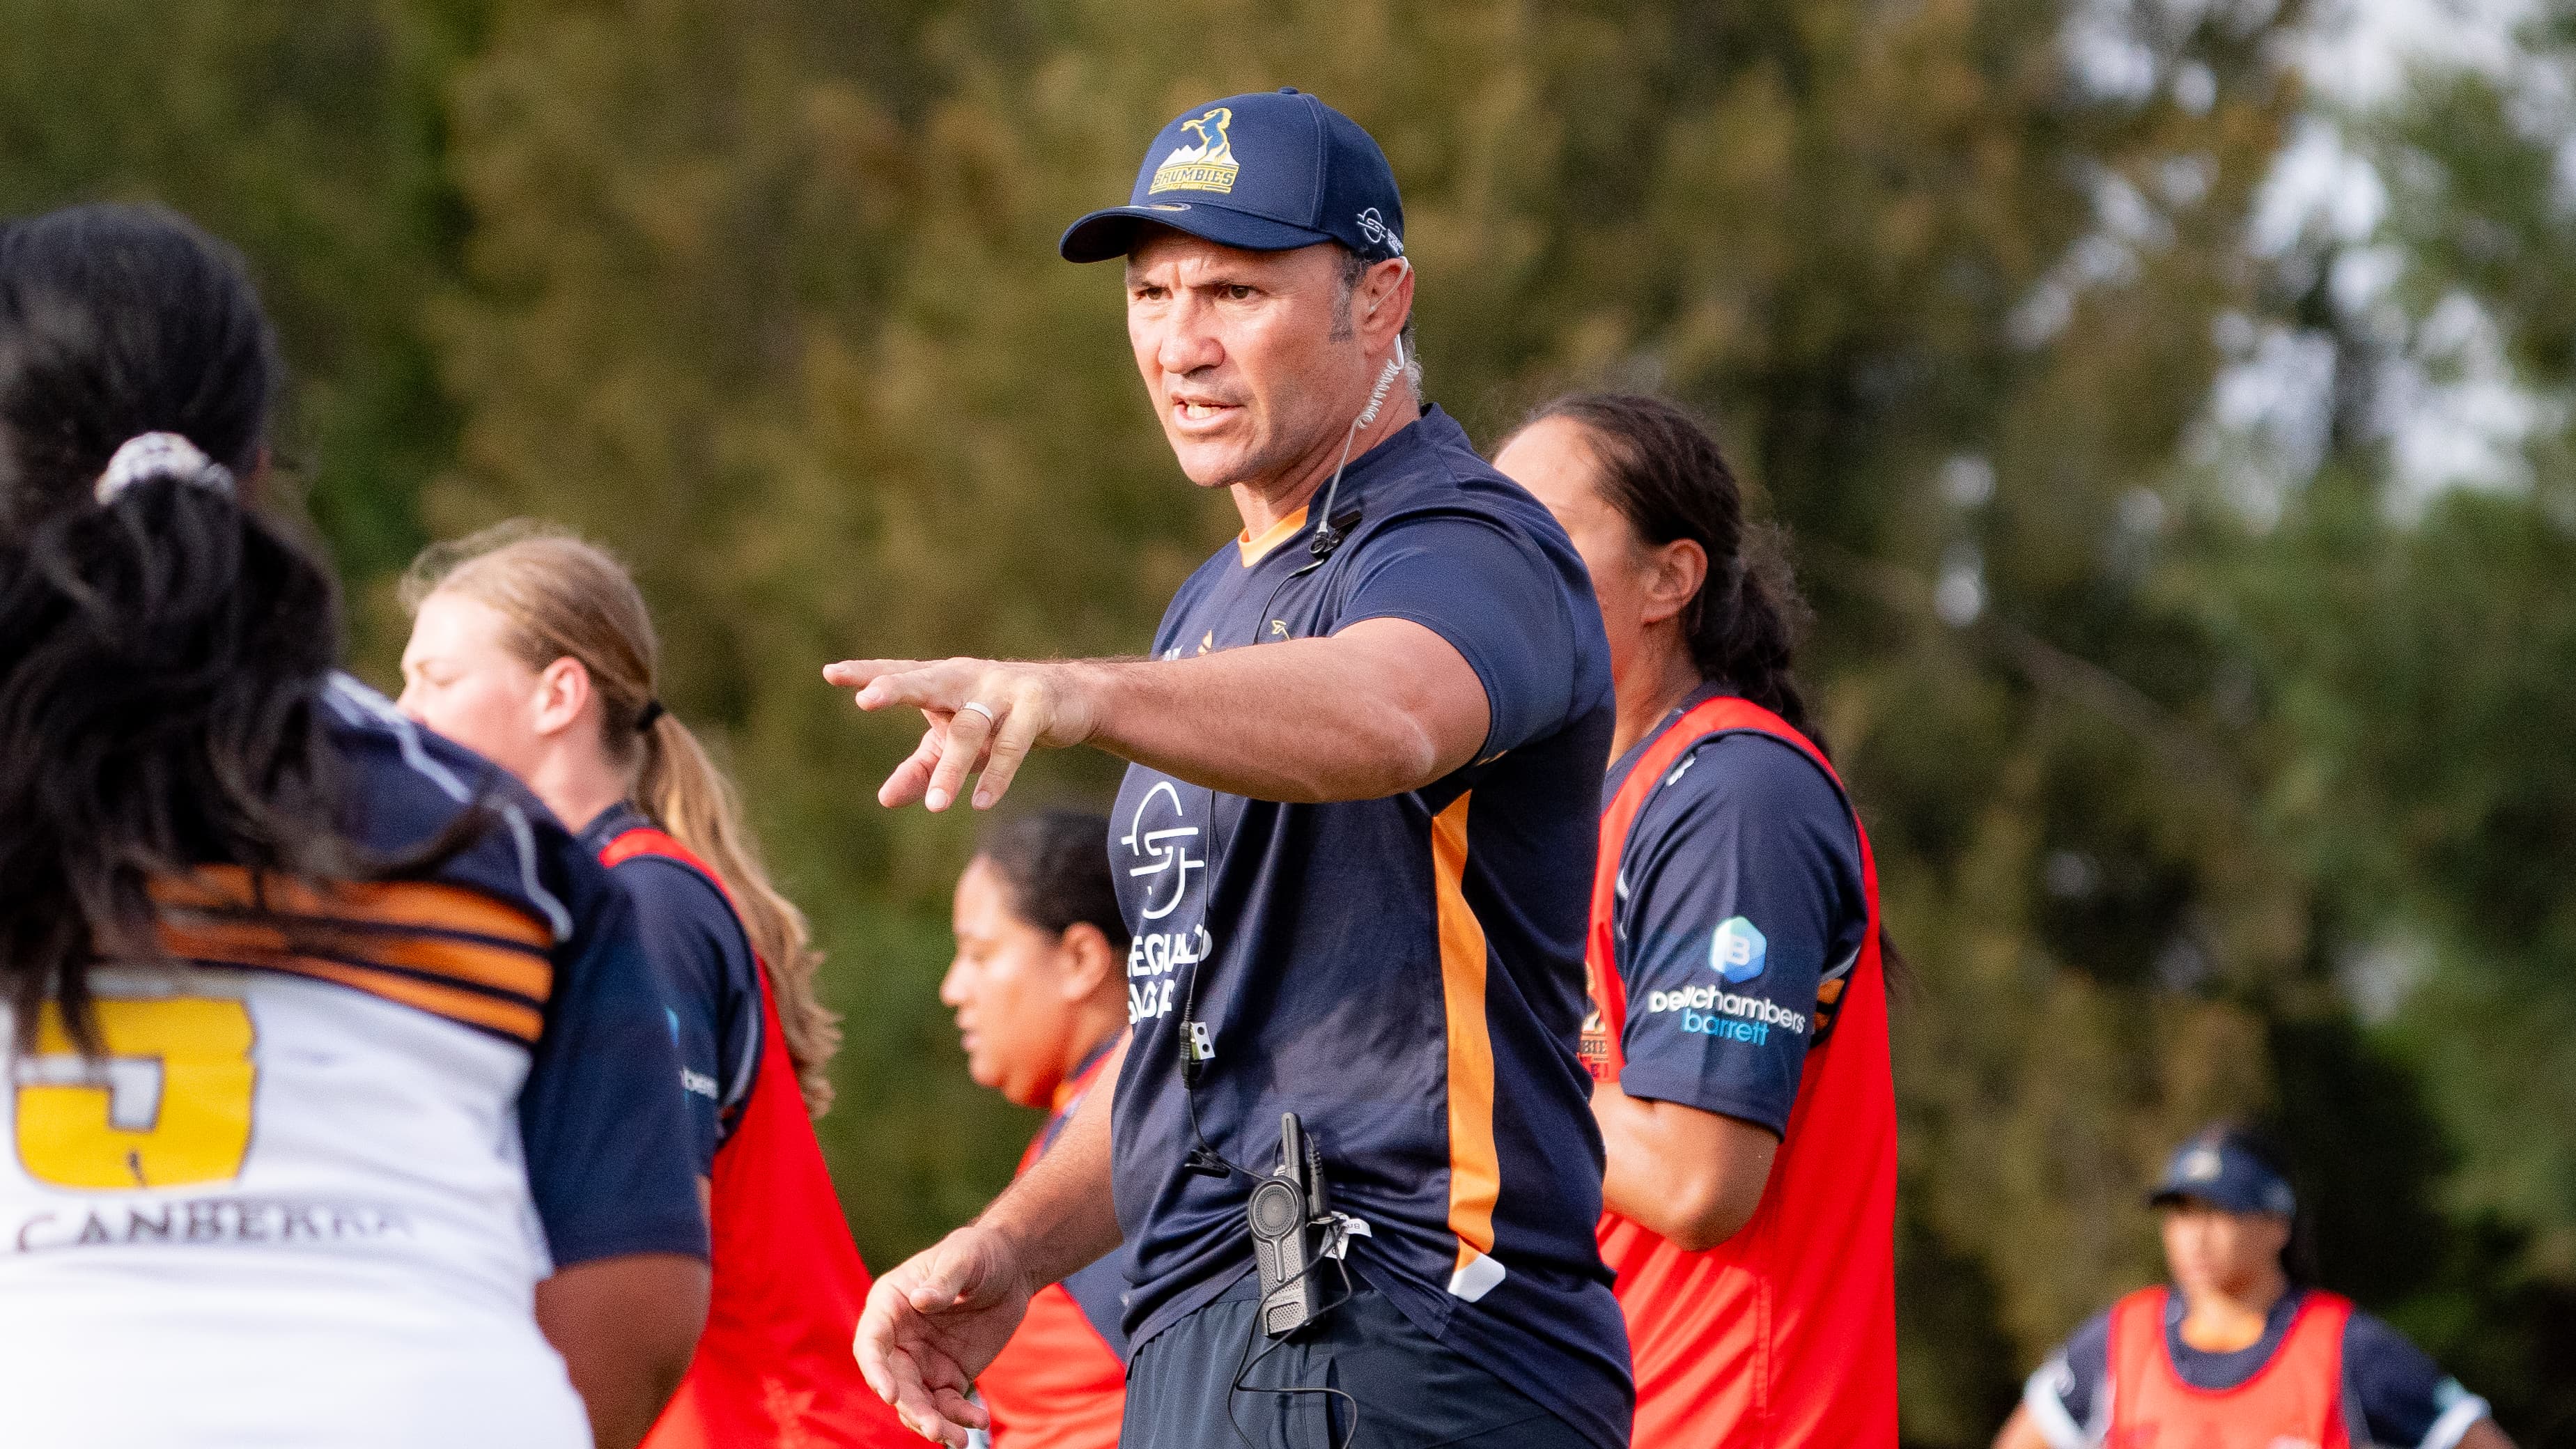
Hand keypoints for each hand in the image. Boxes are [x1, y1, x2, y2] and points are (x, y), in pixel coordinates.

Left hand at [822, 657, 1099, 811]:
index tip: (830, 674)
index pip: (900, 674)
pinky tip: (981, 802)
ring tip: (936, 806)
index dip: (866, 672)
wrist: (1070, 699)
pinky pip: (1012, 744)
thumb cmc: (999, 719)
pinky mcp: (1034, 707)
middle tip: (868, 698)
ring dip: (952, 768)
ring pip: (970, 729)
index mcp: (941, 680)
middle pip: (928, 682)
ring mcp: (1002, 689)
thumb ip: (919, 769)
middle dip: (898, 688)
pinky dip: (997, 774)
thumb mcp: (955, 743)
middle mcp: (966, 678)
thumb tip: (885, 800)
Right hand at [852, 1224, 1035, 1445]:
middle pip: (894, 1383)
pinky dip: (958, 1417)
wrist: (1012, 1268)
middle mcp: (899, 1339)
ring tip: (957, 1440)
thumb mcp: (963, 1258)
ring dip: (933, 1423)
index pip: (871, 1344)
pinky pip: (946, 1405)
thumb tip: (921, 1300)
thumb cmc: (979, 1254)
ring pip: (917, 1402)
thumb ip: (944, 1280)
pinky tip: (977, 1422)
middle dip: (911, 1409)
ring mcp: (922, 1361)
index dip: (876, 1370)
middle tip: (935, 1429)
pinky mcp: (947, 1376)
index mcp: (889, 1306)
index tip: (889, 1393)